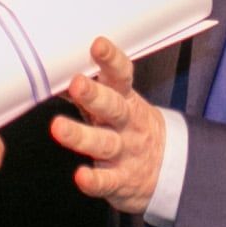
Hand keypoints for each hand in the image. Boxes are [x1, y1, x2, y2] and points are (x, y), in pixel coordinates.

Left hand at [52, 38, 163, 216]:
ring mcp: (125, 152)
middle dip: (95, 95)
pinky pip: (107, 181)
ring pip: (104, 143)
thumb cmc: (130, 128)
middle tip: (77, 84)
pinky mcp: (122, 181)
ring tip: (58, 128)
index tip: (98, 45)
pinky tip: (81, 177)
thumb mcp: (118, 103)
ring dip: (81, 136)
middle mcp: (127, 123)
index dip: (111, 60)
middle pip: (113, 107)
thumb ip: (92, 89)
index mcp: (125, 100)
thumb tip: (55, 69)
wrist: (169, 169)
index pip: (122, 76)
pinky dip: (94, 180)